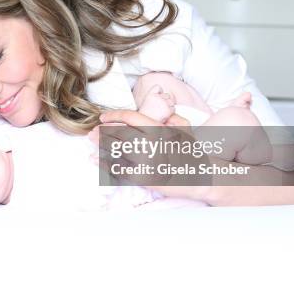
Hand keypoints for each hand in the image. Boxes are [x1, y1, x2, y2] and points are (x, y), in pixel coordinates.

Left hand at [98, 110, 213, 200]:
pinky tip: (95, 160)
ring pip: (116, 151)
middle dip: (103, 132)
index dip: (114, 116)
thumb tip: (162, 114)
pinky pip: (119, 170)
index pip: (131, 117)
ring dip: (101, 147)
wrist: (202, 179)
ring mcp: (145, 162)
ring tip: (91, 144)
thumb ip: (172, 119)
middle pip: (119, 134)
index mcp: (158, 130)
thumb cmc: (193, 154)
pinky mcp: (143, 177)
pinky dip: (105, 165)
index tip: (103, 118)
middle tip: (92, 133)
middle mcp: (150, 144)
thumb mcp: (186, 131)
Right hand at [135, 85, 175, 122]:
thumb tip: (170, 95)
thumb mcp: (147, 102)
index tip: (156, 97)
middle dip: (165, 100)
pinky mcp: (168, 109)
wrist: (145, 125)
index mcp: (150, 94)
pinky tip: (163, 115)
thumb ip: (156, 95)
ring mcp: (163, 103)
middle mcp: (156, 97)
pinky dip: (170, 112)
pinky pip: (173, 108)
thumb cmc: (146, 115)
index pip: (158, 87)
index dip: (159, 92)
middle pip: (167, 95)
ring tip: (160, 112)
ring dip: (168, 106)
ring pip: (171, 102)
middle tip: (157, 108)